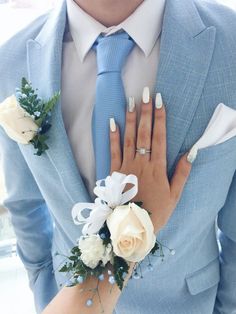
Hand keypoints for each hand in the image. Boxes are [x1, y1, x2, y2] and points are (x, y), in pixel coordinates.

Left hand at [109, 92, 191, 233]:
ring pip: (129, 138)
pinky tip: (112, 122)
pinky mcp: (114, 172)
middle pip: (144, 133)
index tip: (159, 101)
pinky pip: (113, 151)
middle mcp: (141, 162)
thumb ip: (182, 173)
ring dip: (130, 119)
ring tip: (131, 101)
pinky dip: (113, 136)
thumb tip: (190, 152)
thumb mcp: (175, 195)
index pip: (159, 137)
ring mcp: (126, 166)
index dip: (159, 118)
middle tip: (146, 93)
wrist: (133, 225)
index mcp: (157, 167)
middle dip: (145, 111)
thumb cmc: (156, 212)